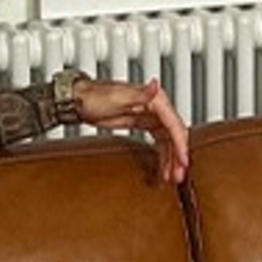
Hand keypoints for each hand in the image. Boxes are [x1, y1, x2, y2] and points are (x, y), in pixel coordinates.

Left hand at [63, 73, 191, 182]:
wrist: (79, 101)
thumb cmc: (95, 97)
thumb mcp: (118, 97)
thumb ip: (141, 93)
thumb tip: (155, 85)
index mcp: (154, 100)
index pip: (174, 125)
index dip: (180, 144)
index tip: (182, 161)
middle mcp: (156, 107)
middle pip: (174, 135)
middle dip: (177, 156)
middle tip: (177, 174)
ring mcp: (150, 116)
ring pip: (167, 141)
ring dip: (170, 159)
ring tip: (170, 176)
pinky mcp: (142, 124)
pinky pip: (158, 142)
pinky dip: (161, 155)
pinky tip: (161, 168)